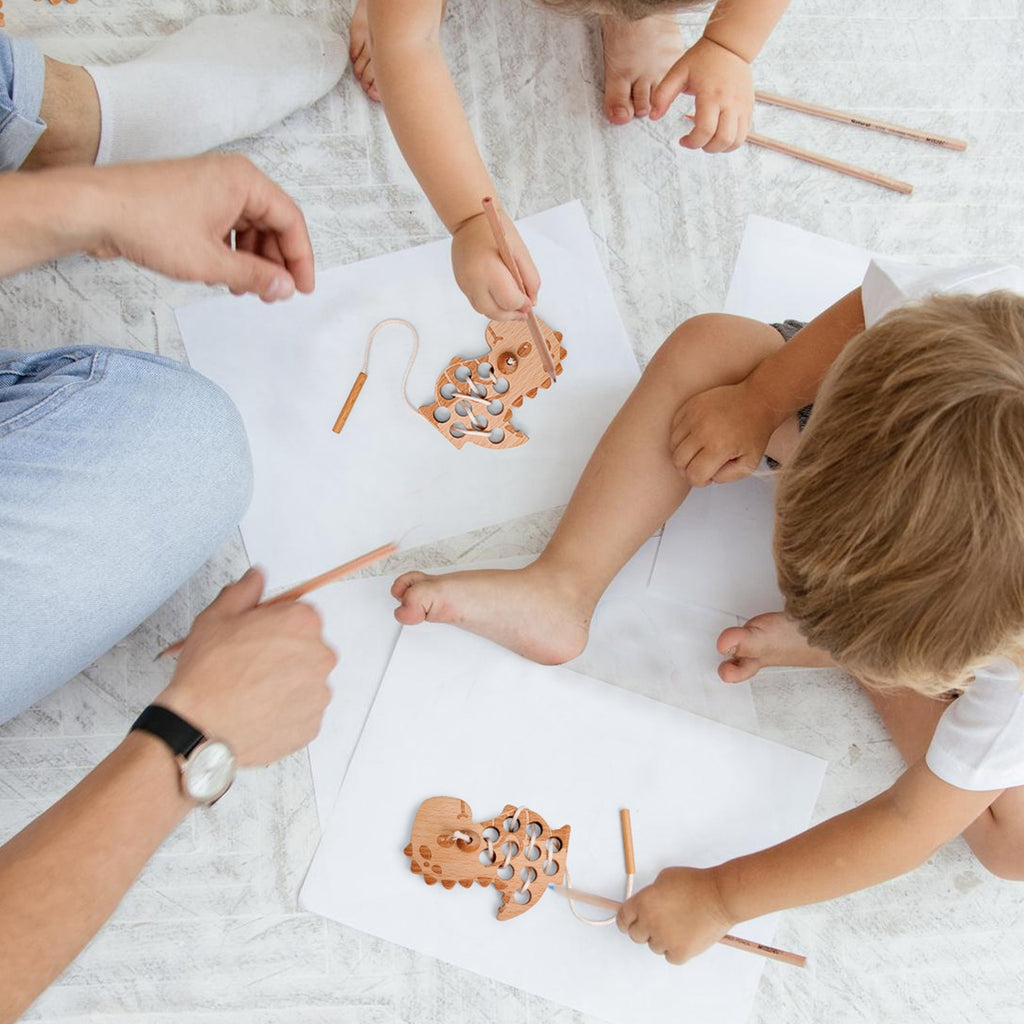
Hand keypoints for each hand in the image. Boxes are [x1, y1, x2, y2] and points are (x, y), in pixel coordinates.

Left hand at [86, 154, 314, 301]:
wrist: (93, 209)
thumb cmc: (147, 222)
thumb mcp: (210, 262)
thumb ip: (255, 276)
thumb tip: (285, 287)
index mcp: (244, 180)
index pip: (290, 220)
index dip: (300, 258)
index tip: (301, 288)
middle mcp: (230, 177)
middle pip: (271, 224)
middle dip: (273, 262)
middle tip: (271, 294)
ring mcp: (209, 187)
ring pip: (248, 228)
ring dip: (250, 261)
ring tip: (242, 289)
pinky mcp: (191, 199)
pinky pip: (225, 227)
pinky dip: (230, 252)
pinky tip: (221, 276)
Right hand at [157, 569, 334, 764]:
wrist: (200, 728)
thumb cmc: (209, 674)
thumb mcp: (217, 617)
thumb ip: (244, 591)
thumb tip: (256, 577)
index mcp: (303, 623)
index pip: (299, 615)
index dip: (274, 624)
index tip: (256, 636)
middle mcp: (320, 656)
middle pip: (306, 647)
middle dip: (283, 653)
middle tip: (248, 665)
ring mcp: (318, 694)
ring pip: (305, 681)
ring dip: (285, 683)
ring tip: (249, 692)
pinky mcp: (312, 725)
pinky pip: (301, 712)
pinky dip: (284, 711)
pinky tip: (256, 711)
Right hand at [451, 210, 540, 320]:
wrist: (469, 220)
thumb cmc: (496, 231)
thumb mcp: (521, 253)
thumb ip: (530, 279)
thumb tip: (532, 302)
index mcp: (490, 270)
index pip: (508, 300)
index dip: (522, 305)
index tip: (529, 302)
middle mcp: (473, 280)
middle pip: (494, 312)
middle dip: (511, 315)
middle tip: (523, 313)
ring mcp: (464, 284)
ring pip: (484, 311)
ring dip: (500, 313)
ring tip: (513, 309)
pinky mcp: (461, 284)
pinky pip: (477, 302)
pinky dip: (490, 305)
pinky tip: (499, 299)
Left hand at [617, 866, 734, 964]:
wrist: (719, 896)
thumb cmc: (695, 884)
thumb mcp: (664, 878)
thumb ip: (650, 894)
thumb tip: (646, 905)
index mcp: (643, 903)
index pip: (623, 918)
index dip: (625, 921)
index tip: (628, 923)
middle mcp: (649, 923)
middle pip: (635, 935)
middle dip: (643, 930)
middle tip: (657, 923)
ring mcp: (664, 940)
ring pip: (654, 946)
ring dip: (661, 939)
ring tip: (678, 925)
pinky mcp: (680, 953)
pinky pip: (670, 957)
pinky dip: (675, 949)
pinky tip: (684, 936)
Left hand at [652, 36, 752, 152]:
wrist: (730, 45)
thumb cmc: (701, 59)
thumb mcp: (678, 72)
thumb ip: (663, 94)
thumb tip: (653, 116)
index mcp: (711, 94)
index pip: (704, 131)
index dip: (692, 142)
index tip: (682, 140)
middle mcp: (730, 102)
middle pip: (722, 140)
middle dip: (706, 148)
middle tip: (696, 140)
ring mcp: (742, 105)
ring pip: (736, 141)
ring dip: (720, 147)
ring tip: (708, 139)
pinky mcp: (749, 107)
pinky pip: (743, 134)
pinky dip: (731, 141)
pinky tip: (718, 133)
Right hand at [670, 379, 777, 485]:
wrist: (758, 400)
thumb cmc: (754, 431)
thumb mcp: (750, 463)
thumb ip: (728, 477)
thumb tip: (709, 476)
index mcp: (719, 447)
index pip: (694, 475)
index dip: (699, 482)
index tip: (707, 477)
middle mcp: (703, 430)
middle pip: (678, 461)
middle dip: (687, 470)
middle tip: (699, 467)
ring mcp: (695, 415)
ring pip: (673, 445)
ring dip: (682, 453)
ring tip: (696, 452)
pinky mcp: (691, 405)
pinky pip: (674, 427)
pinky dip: (680, 437)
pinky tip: (693, 438)